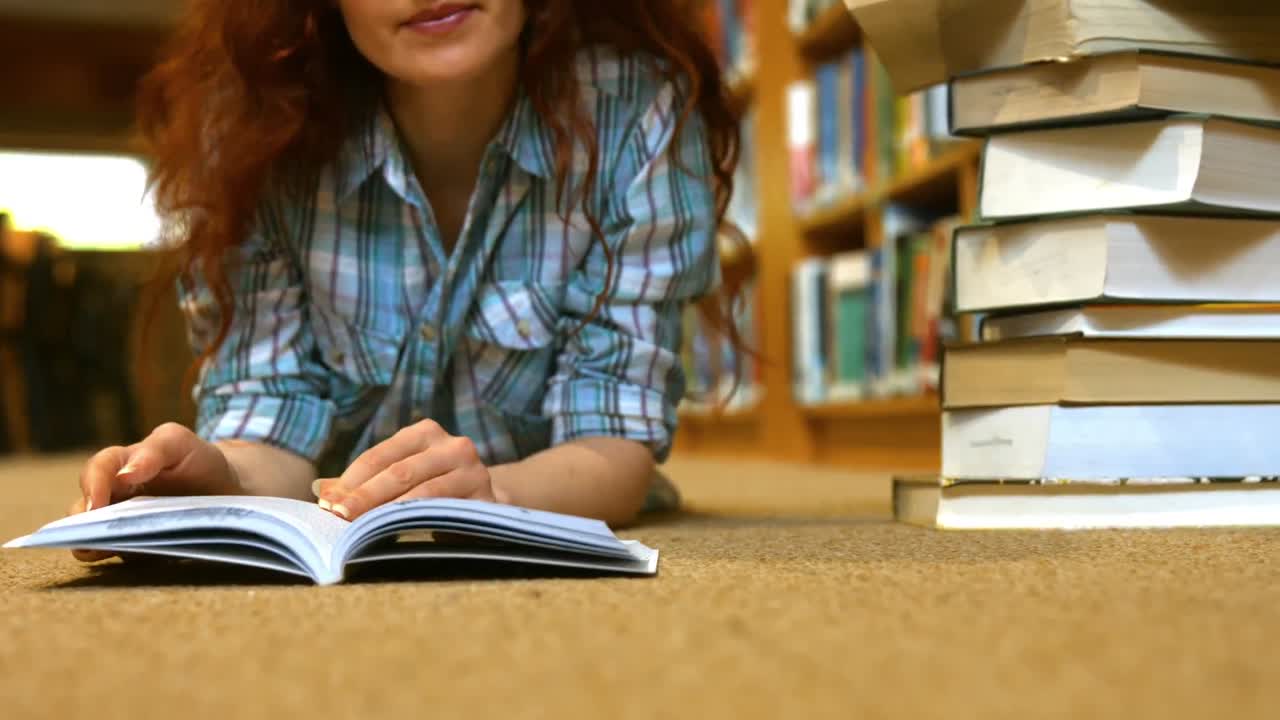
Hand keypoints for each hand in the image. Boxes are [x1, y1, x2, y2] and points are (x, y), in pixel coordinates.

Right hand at [68, 423, 238, 561]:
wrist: (226, 488)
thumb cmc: (198, 460)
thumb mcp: (179, 443)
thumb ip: (154, 451)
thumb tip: (124, 475)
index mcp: (120, 464)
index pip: (96, 471)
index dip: (92, 486)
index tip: (97, 506)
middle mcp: (113, 496)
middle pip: (83, 511)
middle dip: (83, 524)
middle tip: (94, 536)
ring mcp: (122, 523)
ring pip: (93, 537)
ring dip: (95, 545)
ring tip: (106, 551)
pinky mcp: (136, 547)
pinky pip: (121, 556)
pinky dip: (123, 558)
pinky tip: (138, 556)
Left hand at [314, 420, 498, 521]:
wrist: (485, 507)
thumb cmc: (435, 491)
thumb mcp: (402, 480)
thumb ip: (367, 483)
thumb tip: (323, 490)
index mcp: (426, 432)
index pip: (380, 455)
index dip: (351, 480)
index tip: (327, 503)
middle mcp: (452, 444)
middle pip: (398, 471)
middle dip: (364, 496)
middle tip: (338, 516)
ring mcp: (472, 469)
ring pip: (422, 491)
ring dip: (387, 511)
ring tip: (361, 528)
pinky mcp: (485, 496)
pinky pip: (445, 509)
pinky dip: (418, 520)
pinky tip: (397, 532)